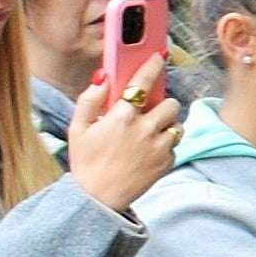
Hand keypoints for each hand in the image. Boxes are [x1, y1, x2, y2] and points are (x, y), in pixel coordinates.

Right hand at [63, 70, 181, 213]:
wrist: (97, 200)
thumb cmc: (85, 163)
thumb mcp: (77, 129)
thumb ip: (89, 100)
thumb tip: (103, 77)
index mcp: (121, 118)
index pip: (143, 83)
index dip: (152, 66)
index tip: (159, 57)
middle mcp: (144, 130)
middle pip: (170, 103)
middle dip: (162, 104)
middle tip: (148, 112)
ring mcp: (159, 148)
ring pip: (177, 124)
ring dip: (167, 125)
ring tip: (149, 133)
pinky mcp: (167, 163)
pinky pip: (176, 145)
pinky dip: (167, 144)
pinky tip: (149, 150)